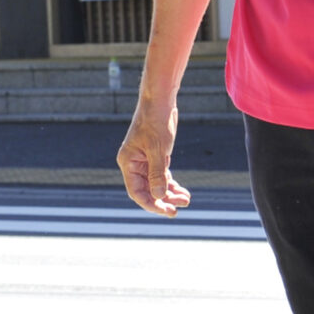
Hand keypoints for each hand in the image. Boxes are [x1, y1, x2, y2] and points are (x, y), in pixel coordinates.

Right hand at [117, 99, 190, 216]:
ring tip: (186, 200)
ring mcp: (144, 161)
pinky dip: (171, 184)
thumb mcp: (158, 150)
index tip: (167, 211)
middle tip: (179, 209)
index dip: (151, 204)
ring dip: (170, 193)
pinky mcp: (155, 157)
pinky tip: (182, 191)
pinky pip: (162, 176)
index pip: (137, 192)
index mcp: (127, 163)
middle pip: (147, 190)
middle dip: (163, 200)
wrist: (160, 102)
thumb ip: (157, 174)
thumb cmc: (155, 122)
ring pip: (156, 184)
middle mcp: (133, 164)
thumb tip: (159, 197)